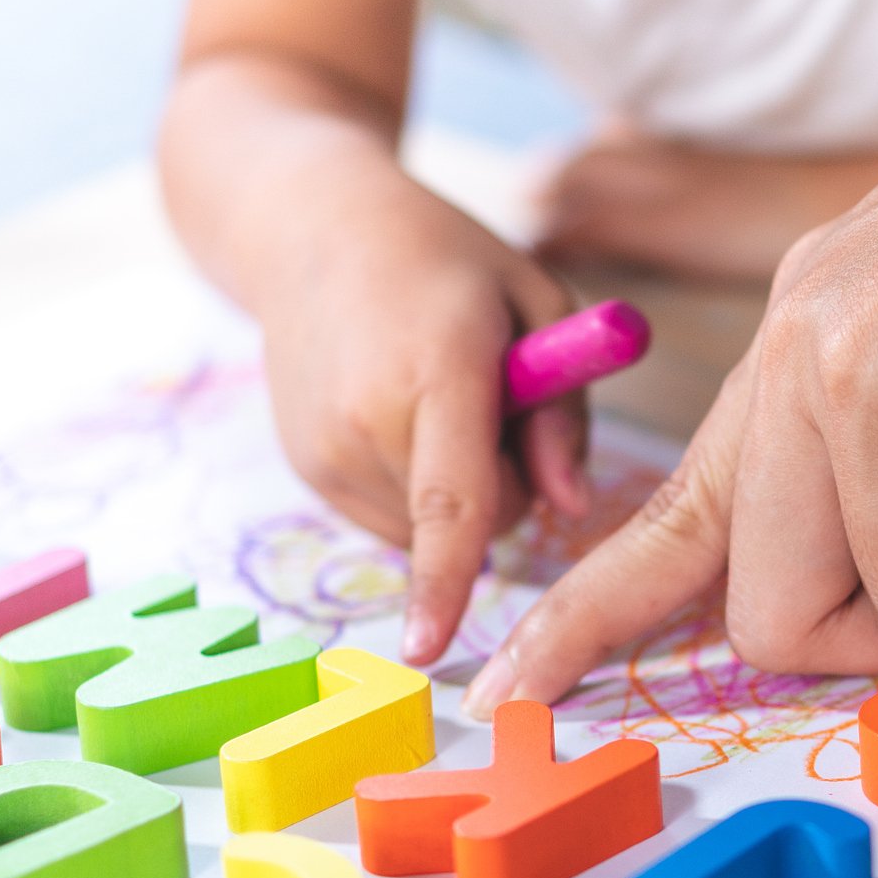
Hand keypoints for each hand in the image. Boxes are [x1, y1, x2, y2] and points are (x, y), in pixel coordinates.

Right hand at [253, 186, 589, 665]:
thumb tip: (571, 509)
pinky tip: (399, 413)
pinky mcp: (306, 470)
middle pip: (473, 522)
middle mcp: (366, 420)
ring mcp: (324, 452)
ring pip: (430, 531)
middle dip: (506, 482)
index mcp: (436, 370)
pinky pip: (393, 519)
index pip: (451, 499)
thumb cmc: (445, 259)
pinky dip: (414, 486)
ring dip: (457, 490)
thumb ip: (565, 410)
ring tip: (436, 396)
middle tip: (492, 396)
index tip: (430, 649)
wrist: (312, 228)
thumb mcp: (536, 301)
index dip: (449, 579)